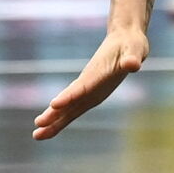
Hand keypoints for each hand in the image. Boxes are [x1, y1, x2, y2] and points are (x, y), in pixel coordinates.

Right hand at [33, 28, 148, 140]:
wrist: (124, 38)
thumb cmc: (132, 44)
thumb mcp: (136, 50)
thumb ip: (132, 58)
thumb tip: (132, 64)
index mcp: (98, 73)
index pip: (82, 86)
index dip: (70, 96)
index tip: (54, 104)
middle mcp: (89, 82)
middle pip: (69, 99)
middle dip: (55, 112)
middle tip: (38, 124)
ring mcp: (88, 88)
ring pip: (68, 106)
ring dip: (54, 119)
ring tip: (37, 134)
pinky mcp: (91, 92)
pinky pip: (75, 107)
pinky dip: (63, 117)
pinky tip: (51, 128)